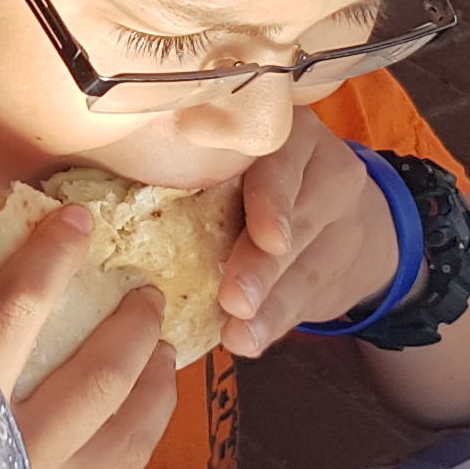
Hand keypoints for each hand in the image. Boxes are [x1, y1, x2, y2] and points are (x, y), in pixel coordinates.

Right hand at [0, 201, 181, 468]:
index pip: (16, 316)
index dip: (51, 262)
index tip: (76, 222)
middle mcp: (11, 456)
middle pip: (97, 378)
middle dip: (129, 327)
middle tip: (146, 291)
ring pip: (127, 435)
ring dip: (153, 384)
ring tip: (162, 351)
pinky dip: (137, 434)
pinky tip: (139, 417)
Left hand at [214, 126, 405, 356]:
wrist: (341, 211)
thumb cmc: (253, 175)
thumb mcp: (237, 157)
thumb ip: (199, 176)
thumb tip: (124, 220)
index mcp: (284, 128)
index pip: (284, 159)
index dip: (273, 199)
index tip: (268, 238)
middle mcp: (323, 163)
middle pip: (296, 218)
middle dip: (262, 265)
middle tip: (234, 299)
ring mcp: (341, 215)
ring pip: (306, 264)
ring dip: (269, 305)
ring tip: (240, 334)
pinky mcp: (346, 263)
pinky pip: (311, 296)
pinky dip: (277, 322)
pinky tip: (253, 340)